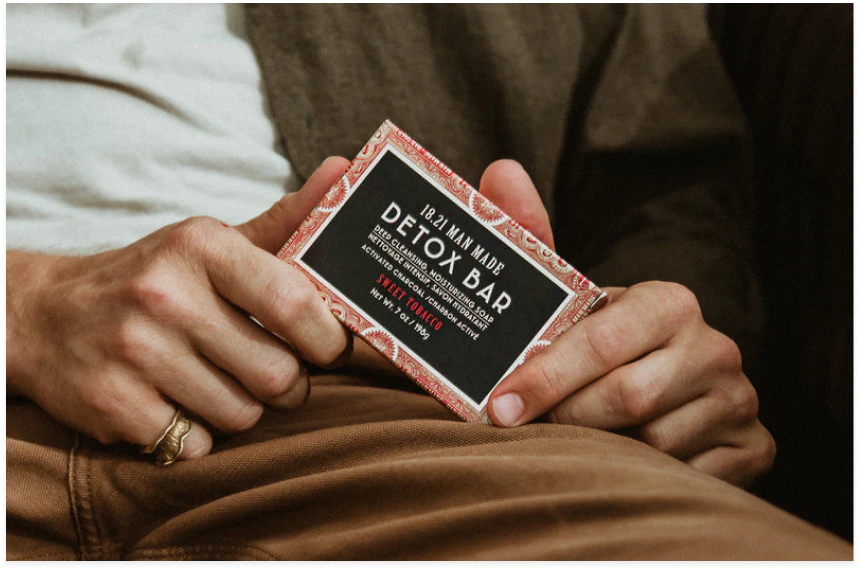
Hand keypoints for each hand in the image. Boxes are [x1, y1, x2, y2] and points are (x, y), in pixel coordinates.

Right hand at [8, 157, 352, 460]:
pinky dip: (198, 434)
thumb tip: (345, 171)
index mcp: (201, 246)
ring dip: (242, 408)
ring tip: (217, 381)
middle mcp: (166, 294)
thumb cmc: (152, 279)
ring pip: (242, 414)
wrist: (43, 316)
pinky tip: (175, 402)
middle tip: (274, 371)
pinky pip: (198, 445)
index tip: (329, 348)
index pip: (296, 302)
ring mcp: (135, 351)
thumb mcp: (212, 243)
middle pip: (278, 374)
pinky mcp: (113, 403)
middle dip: (289, 384)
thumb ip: (285, 220)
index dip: (329, 340)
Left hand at [479, 160, 774, 487]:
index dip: (546, 377)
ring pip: (653, 444)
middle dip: (564, 416)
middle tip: (520, 427)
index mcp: (668, 303)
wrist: (667, 388)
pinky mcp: (754, 447)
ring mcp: (739, 398)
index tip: (499, 407)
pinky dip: (646, 476)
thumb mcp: (571, 300)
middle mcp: (714, 346)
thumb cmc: (602, 344)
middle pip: (626, 397)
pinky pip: (689, 477)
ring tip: (575, 437)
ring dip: (602, 448)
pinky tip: (625, 460)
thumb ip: (532, 238)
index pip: (603, 343)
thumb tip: (500, 169)